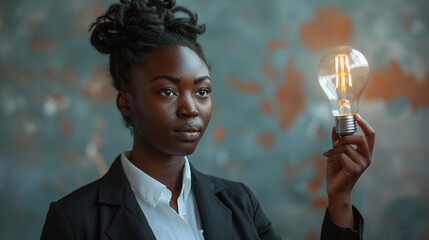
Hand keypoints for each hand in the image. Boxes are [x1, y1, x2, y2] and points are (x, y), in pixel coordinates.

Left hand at [323, 113, 374, 227]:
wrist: (335, 189)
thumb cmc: (337, 171)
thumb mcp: (336, 152)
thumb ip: (338, 140)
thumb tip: (335, 127)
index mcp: (365, 152)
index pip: (371, 135)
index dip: (365, 124)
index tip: (355, 115)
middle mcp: (367, 158)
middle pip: (361, 139)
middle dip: (346, 137)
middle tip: (335, 141)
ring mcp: (362, 165)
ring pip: (348, 147)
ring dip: (335, 148)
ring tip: (328, 153)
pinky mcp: (355, 170)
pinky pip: (343, 155)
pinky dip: (333, 155)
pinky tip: (327, 158)